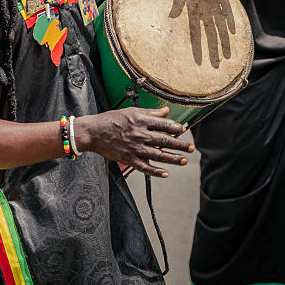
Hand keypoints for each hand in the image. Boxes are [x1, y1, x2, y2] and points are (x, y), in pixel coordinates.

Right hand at [75, 106, 193, 177]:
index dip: (176, 128)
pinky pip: (144, 167)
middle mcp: (139, 134)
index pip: (163, 124)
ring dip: (172, 158)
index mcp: (140, 120)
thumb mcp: (131, 111)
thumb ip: (150, 112)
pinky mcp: (128, 158)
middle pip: (164, 140)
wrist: (93, 132)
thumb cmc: (111, 120)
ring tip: (183, 160)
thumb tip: (165, 111)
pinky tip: (165, 173)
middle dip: (180, 145)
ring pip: (158, 155)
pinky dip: (155, 171)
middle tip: (191, 148)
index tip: (183, 130)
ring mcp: (134, 147)